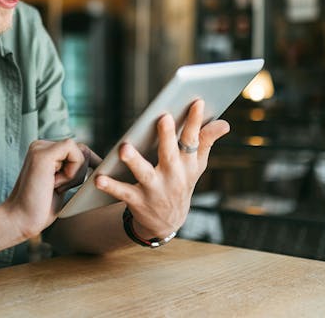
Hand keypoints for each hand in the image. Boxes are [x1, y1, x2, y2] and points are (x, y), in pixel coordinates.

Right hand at [2, 139, 98, 238]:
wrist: (20, 219)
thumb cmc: (41, 207)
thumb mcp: (62, 184)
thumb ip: (72, 170)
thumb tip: (95, 163)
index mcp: (44, 151)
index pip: (77, 149)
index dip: (88, 164)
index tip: (94, 178)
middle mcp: (41, 146)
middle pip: (81, 149)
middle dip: (81, 171)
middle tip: (59, 188)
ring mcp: (40, 148)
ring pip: (80, 151)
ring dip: (75, 174)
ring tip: (54, 186)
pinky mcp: (43, 154)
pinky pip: (74, 153)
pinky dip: (72, 172)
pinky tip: (55, 184)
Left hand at [94, 100, 228, 239]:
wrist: (167, 222)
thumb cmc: (180, 183)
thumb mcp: (195, 166)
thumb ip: (206, 142)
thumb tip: (225, 123)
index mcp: (187, 164)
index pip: (192, 140)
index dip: (195, 121)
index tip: (197, 102)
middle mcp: (173, 176)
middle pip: (169, 153)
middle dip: (167, 136)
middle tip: (164, 118)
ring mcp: (155, 189)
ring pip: (144, 173)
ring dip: (134, 161)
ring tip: (124, 149)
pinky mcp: (137, 200)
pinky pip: (123, 193)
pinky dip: (110, 187)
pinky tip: (99, 179)